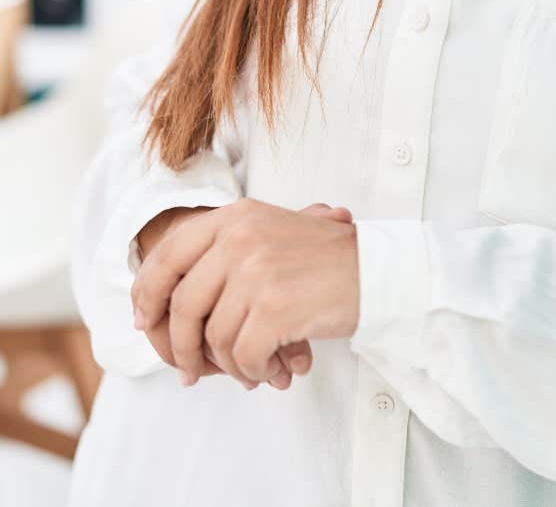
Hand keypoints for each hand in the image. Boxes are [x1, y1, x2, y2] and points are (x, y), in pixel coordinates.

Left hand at [135, 202, 352, 389]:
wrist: (377, 270)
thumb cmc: (324, 260)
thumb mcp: (268, 235)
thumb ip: (220, 255)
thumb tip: (158, 299)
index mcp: (235, 216)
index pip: (169, 254)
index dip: (148, 292)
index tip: (143, 320)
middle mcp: (240, 237)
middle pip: (183, 305)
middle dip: (180, 347)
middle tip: (189, 372)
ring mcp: (256, 270)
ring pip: (214, 338)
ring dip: (230, 365)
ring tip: (251, 370)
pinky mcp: (274, 306)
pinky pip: (244, 355)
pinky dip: (254, 370)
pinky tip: (272, 369)